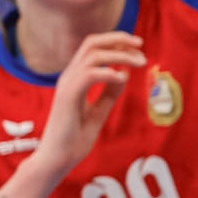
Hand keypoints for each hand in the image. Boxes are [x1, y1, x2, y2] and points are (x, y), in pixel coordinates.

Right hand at [32, 32, 145, 178]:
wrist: (57, 159)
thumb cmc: (74, 139)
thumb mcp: (98, 111)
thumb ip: (109, 93)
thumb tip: (124, 74)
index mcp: (75, 78)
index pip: (93, 48)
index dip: (116, 43)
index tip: (138, 47)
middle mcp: (69, 76)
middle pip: (91, 43)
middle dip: (118, 38)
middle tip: (141, 44)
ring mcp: (67, 85)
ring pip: (93, 55)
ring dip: (120, 55)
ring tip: (140, 62)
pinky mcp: (68, 96)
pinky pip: (89, 74)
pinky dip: (108, 72)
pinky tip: (122, 78)